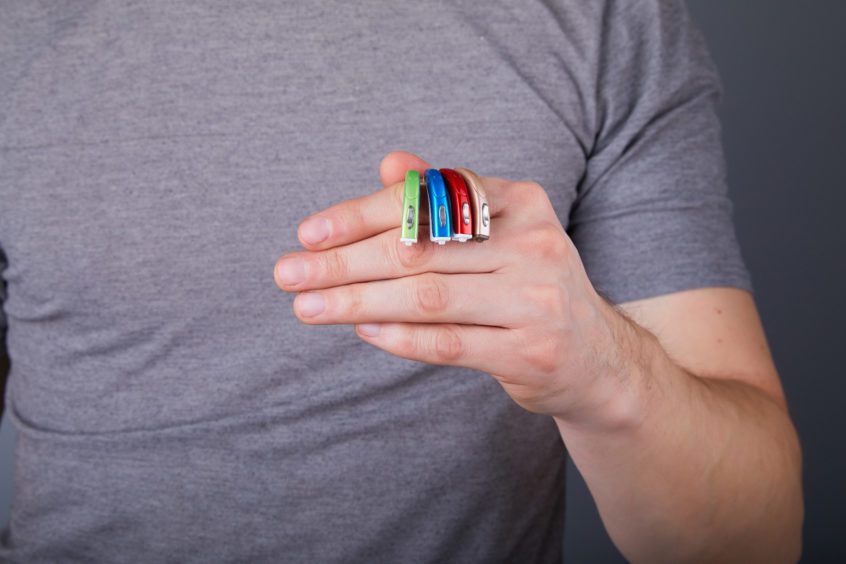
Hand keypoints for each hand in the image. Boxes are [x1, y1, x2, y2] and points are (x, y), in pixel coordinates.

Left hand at [274, 151, 633, 425]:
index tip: (309, 234)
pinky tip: (361, 330)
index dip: (361, 214)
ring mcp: (536, 301)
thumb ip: (446, 202)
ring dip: (357, 302)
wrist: (599, 358)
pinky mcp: (530, 352)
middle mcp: (534, 244)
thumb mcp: (499, 235)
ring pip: (427, 296)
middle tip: (288, 273)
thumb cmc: (529, 288)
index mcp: (522, 202)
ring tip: (307, 306)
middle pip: (419, 248)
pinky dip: (399, 337)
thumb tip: (392, 163)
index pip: (427, 200)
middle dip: (344, 262)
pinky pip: (450, 342)